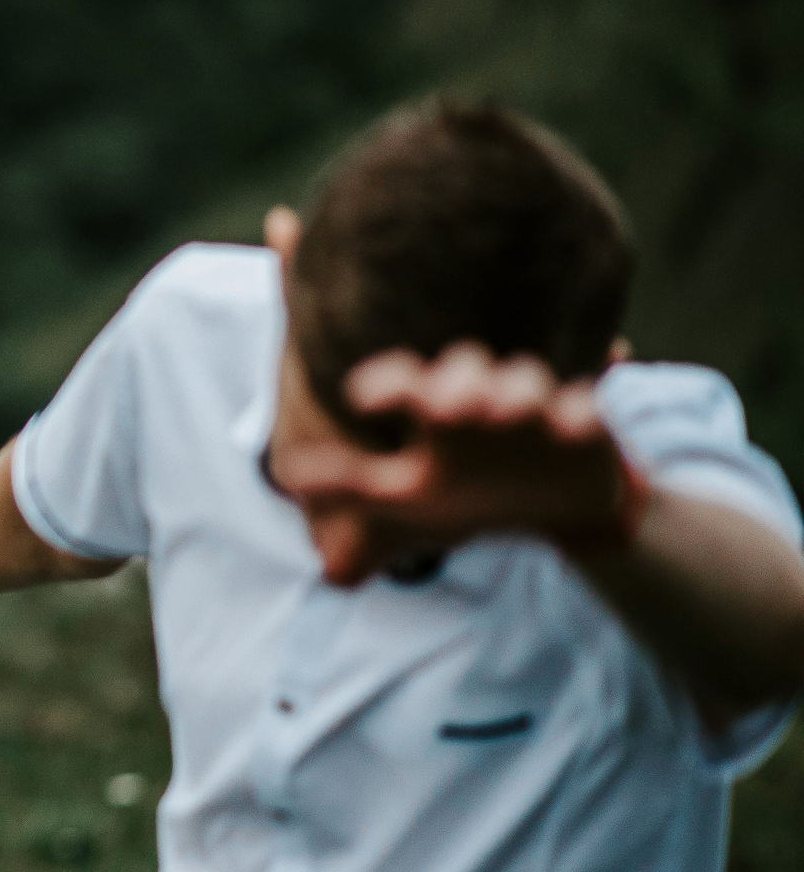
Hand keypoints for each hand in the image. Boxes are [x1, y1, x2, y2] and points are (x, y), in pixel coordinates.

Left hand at [276, 341, 634, 583]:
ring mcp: (531, 403)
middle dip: (450, 385)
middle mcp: (476, 394)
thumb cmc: (469, 485)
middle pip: (462, 373)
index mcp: (429, 408)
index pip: (402, 384)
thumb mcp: (407, 493)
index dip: (386, 387)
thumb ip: (350, 485)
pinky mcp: (583, 420)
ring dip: (511, 393)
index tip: (360, 398)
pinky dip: (579, 413)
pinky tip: (573, 421)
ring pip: (521, 384)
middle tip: (439, 405)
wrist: (557, 499)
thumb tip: (287, 476)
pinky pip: (584, 410)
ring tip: (502, 411)